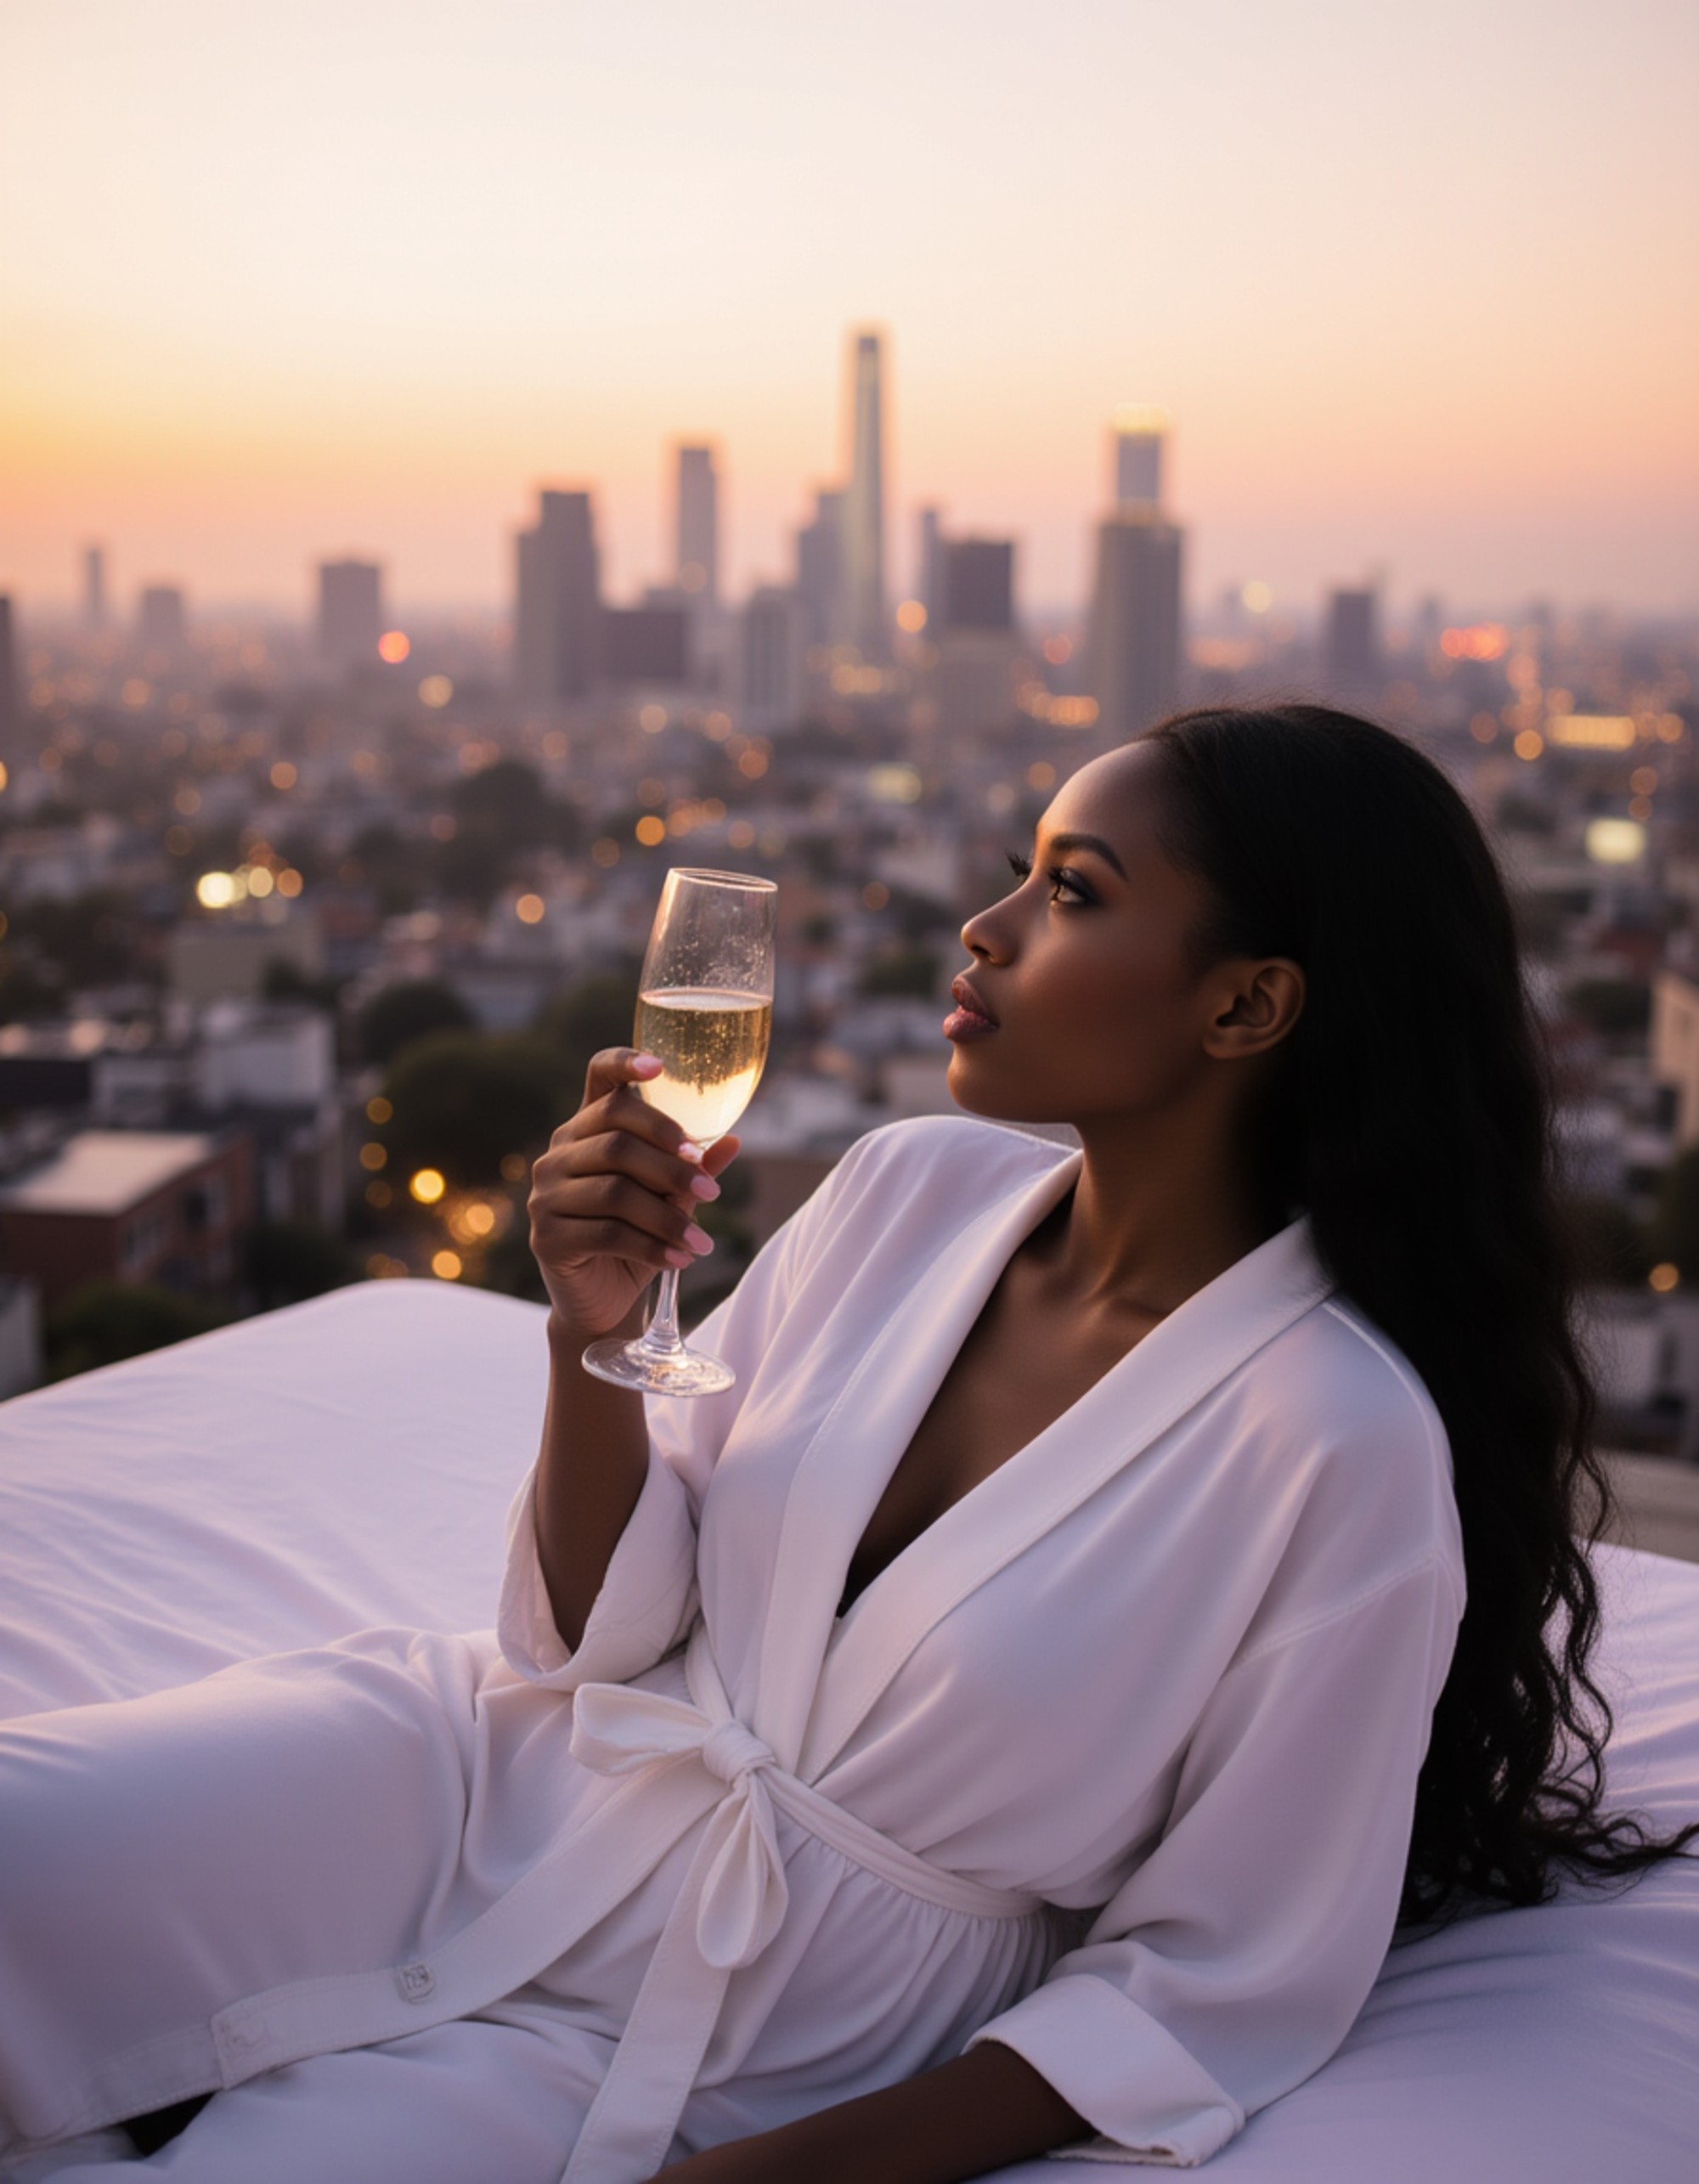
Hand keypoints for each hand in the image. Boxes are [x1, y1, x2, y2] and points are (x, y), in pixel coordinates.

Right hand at [528, 1047, 740, 1337]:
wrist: (604, 1299)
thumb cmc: (638, 1236)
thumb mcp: (670, 1199)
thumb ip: (691, 1169)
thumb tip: (733, 1141)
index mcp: (587, 1128)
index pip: (598, 1079)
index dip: (624, 1064)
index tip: (660, 1068)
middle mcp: (559, 1153)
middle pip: (616, 1139)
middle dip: (671, 1166)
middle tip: (711, 1191)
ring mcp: (546, 1194)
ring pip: (616, 1191)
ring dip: (669, 1217)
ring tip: (703, 1240)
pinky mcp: (547, 1237)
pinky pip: (608, 1234)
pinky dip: (653, 1246)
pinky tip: (682, 1258)